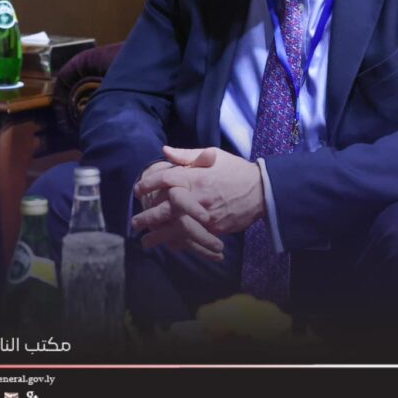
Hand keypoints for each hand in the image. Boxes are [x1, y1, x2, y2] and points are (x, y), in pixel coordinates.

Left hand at [132, 146, 265, 253]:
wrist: (262, 190)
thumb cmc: (235, 169)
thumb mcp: (212, 154)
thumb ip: (186, 155)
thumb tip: (164, 151)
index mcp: (195, 177)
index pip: (164, 179)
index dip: (148, 183)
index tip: (137, 189)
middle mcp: (197, 197)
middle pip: (166, 208)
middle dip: (147, 216)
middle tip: (135, 222)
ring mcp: (206, 215)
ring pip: (176, 228)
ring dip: (159, 237)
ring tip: (145, 242)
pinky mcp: (215, 229)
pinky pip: (193, 239)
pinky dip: (180, 244)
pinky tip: (169, 246)